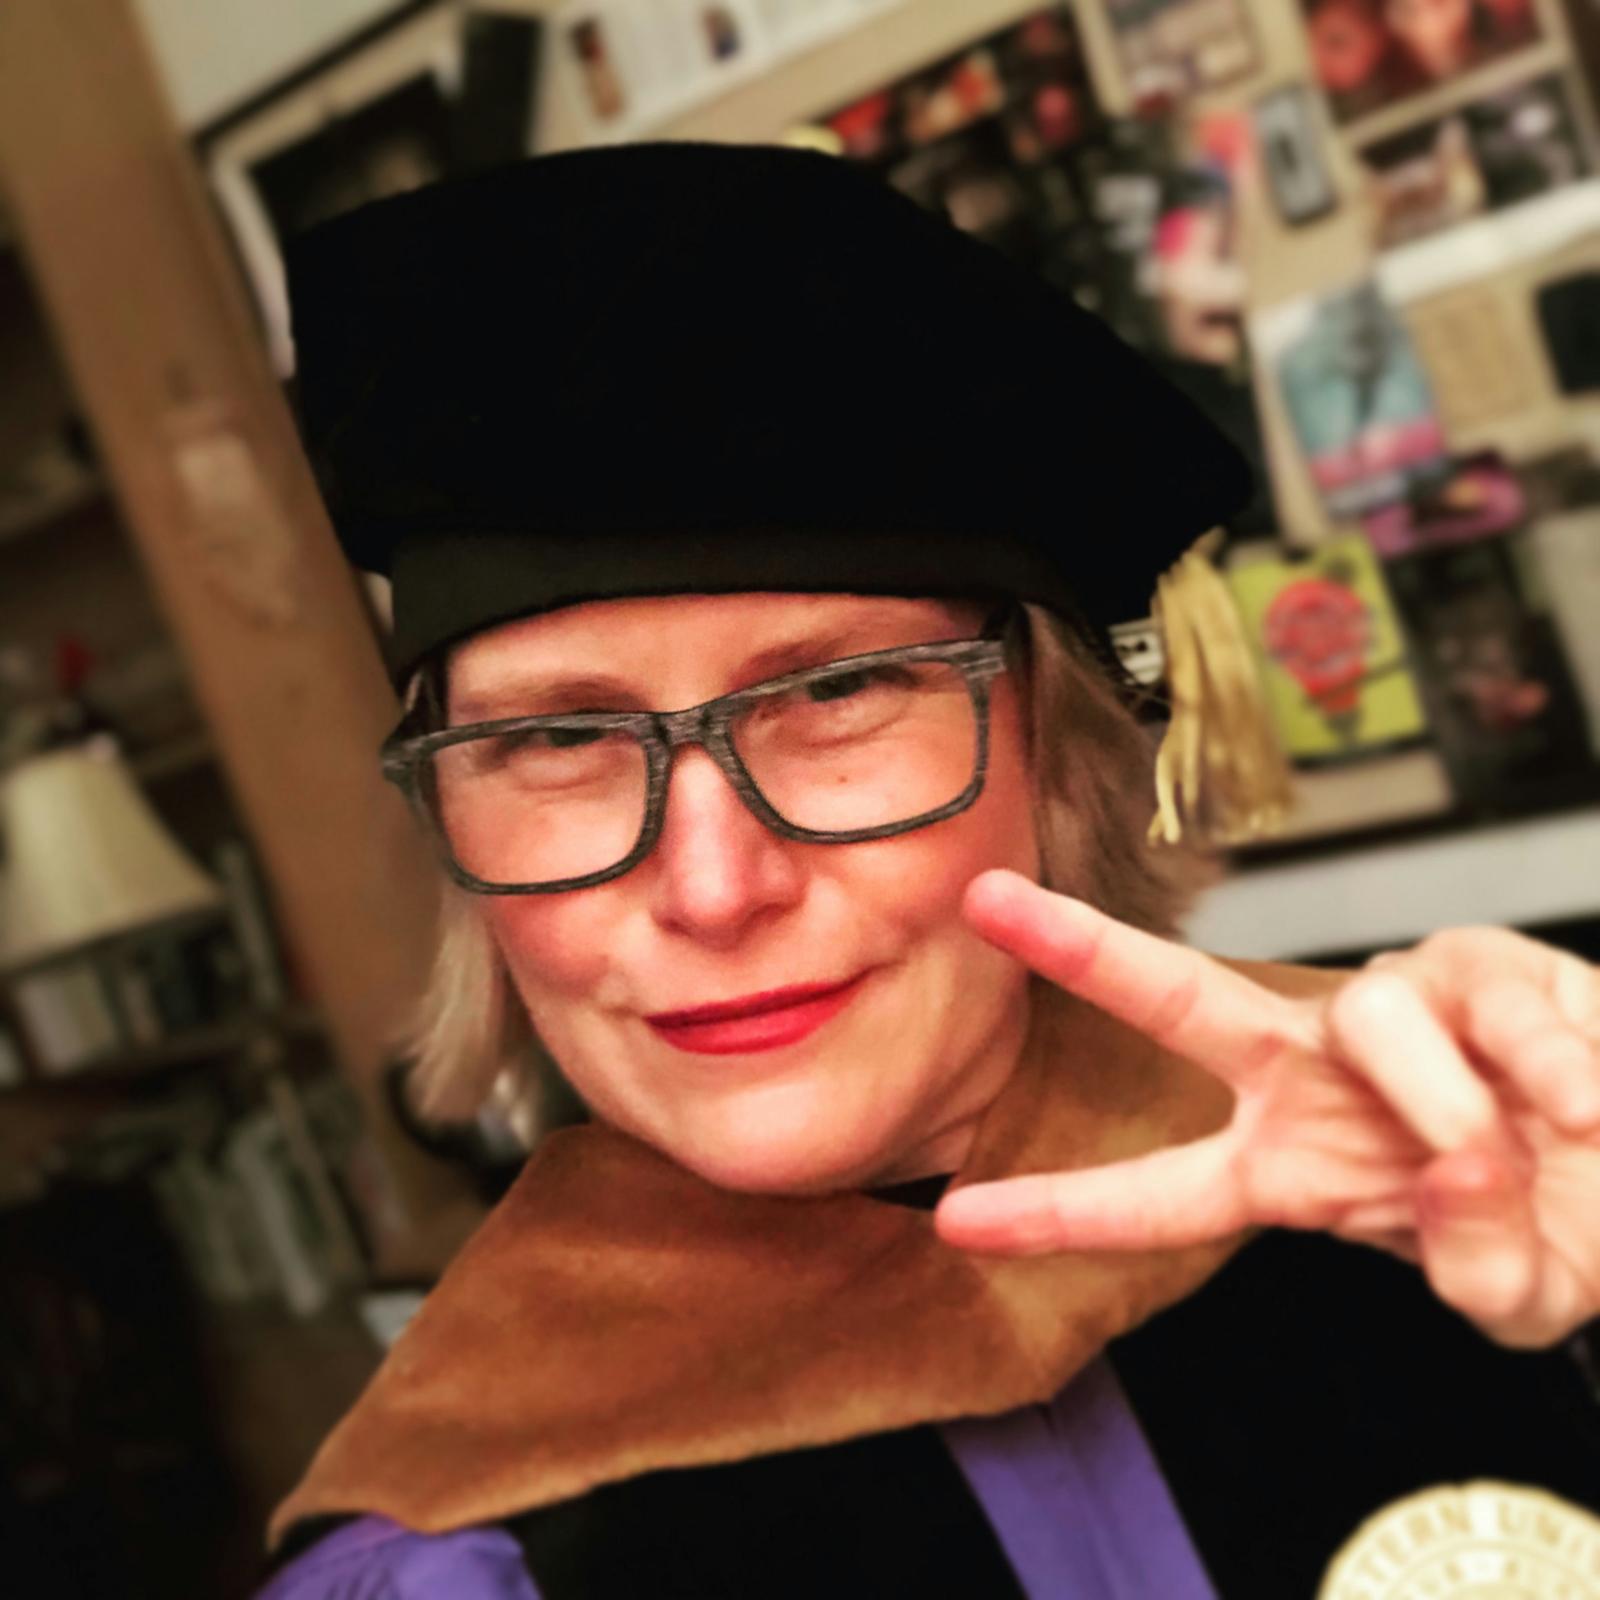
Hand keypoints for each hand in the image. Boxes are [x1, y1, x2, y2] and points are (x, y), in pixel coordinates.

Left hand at [936, 870, 1599, 1348]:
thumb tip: (1455, 1167)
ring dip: (1436, 1100)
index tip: (957, 1222)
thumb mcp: (1516, 1294)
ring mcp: (1388, 1011)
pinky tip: (1581, 1108)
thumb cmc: (1563, 1222)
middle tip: (988, 899)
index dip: (1060, 1211)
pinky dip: (1541, 1067)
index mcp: (1288, 1165)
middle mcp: (1310, 1072)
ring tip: (1497, 1154)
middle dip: (1080, 950)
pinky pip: (1489, 1006)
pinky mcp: (1478, 967)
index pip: (1158, 1193)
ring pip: (1365, 1017)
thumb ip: (1481, 1272)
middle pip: (1178, 998)